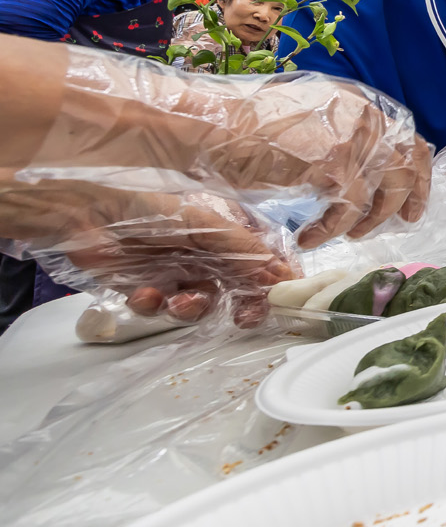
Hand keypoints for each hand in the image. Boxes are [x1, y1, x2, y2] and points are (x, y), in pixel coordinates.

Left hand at [0, 170, 296, 323]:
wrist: (82, 215)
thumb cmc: (146, 208)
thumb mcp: (202, 224)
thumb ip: (242, 250)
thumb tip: (280, 275)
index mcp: (224, 229)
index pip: (261, 256)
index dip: (274, 277)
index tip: (281, 297)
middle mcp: (205, 252)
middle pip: (238, 285)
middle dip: (242, 303)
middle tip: (245, 318)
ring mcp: (177, 270)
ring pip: (201, 301)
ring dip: (193, 306)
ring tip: (178, 301)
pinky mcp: (146, 286)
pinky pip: (161, 307)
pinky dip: (155, 304)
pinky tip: (144, 294)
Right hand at [34, 48, 431, 248]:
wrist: (206, 125)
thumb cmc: (240, 128)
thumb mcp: (302, 122)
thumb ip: (337, 135)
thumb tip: (363, 166)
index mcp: (355, 100)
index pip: (406, 134)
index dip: (416, 170)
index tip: (414, 199)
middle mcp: (361, 112)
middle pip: (408, 160)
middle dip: (408, 196)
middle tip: (402, 224)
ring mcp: (350, 136)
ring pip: (384, 189)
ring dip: (367, 219)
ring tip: (347, 235)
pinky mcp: (333, 162)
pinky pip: (349, 208)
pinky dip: (332, 229)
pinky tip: (310, 239)